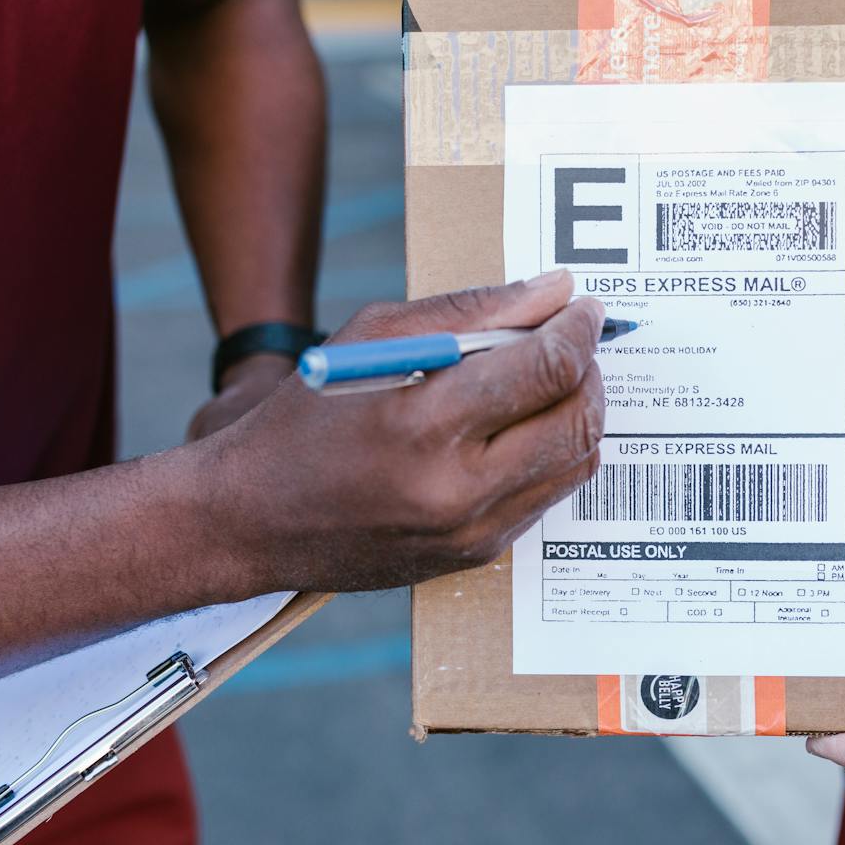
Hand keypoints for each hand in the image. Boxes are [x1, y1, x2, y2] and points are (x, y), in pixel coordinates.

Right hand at [195, 270, 605, 592]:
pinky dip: (555, 453)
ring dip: (583, 411)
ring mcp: (470, 530)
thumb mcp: (374, 336)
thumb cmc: (307, 415)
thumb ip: (472, 311)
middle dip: (591, 369)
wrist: (253, 519)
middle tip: (578, 340)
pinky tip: (529, 424)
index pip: (547, 369)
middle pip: (576, 419)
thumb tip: (554, 290)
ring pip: (576, 462)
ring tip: (557, 378)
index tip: (584, 307)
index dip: (579, 329)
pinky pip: (548, 497)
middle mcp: (455, 487)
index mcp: (424, 422)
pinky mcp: (476, 554)